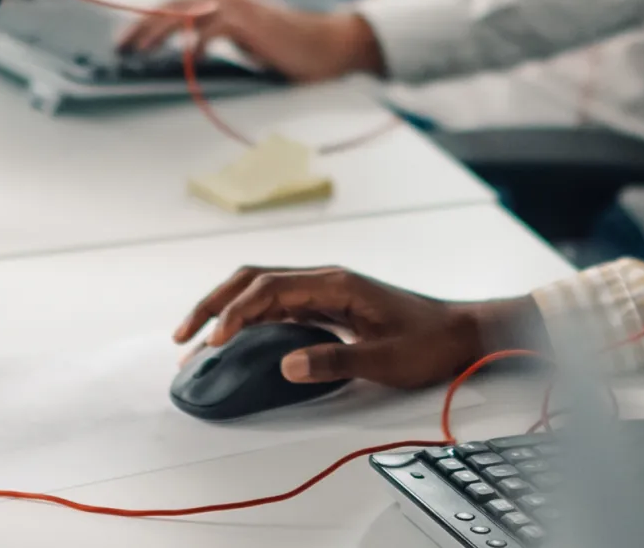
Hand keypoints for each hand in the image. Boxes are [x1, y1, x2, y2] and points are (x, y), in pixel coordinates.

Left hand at [117, 0, 386, 83]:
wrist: (329, 46)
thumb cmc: (293, 49)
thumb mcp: (248, 43)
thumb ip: (221, 40)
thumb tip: (191, 53)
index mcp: (226, 1)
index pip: (177, 5)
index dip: (149, 21)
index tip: (129, 39)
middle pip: (172, 6)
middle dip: (142, 26)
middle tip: (121, 46)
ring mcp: (238, 7)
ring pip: (184, 14)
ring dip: (157, 33)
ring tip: (139, 50)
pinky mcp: (248, 21)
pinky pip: (211, 29)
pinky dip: (195, 43)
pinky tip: (189, 59)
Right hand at [174, 265, 543, 386]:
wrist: (461, 333)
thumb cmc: (429, 342)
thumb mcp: (384, 359)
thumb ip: (334, 361)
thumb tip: (284, 364)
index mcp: (337, 283)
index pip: (271, 288)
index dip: (236, 312)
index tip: (215, 342)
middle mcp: (327, 280)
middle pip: (256, 280)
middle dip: (215, 303)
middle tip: (182, 337)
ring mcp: (327, 291)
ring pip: (263, 290)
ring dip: (228, 311)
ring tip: (196, 343)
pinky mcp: (331, 306)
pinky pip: (279, 305)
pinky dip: (249, 319)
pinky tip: (235, 340)